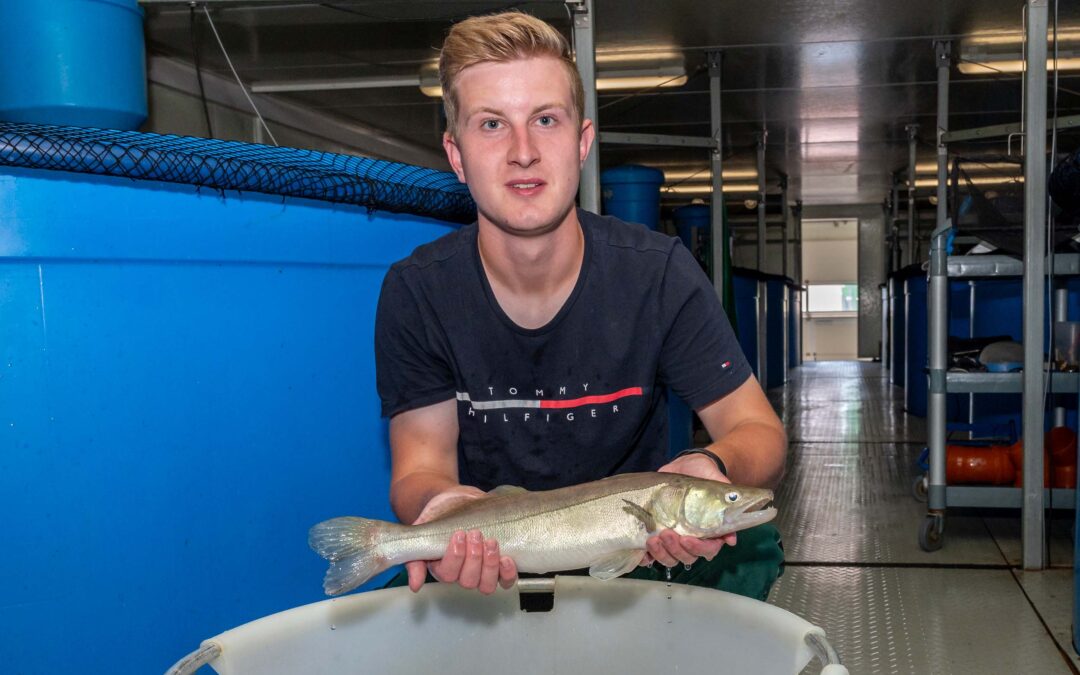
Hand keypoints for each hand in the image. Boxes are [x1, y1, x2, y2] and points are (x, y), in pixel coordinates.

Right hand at [405, 486, 517, 593]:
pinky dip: (508, 573)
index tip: (458, 535)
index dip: (455, 558)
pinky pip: (506, 581)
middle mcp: (462, 573)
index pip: (447, 574)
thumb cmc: (439, 514)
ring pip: (486, 584)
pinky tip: (507, 559)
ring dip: (490, 565)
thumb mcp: (423, 528)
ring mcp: (481, 571)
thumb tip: (415, 584)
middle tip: (475, 534)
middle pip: (468, 581)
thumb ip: (415, 553)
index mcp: (442, 567)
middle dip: (474, 558)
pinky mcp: (498, 565)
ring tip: (491, 542)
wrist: (456, 500)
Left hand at [641, 453, 735, 567]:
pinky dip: (647, 556)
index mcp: (710, 532)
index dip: (697, 549)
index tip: (686, 539)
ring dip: (661, 553)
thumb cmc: (706, 476)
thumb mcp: (718, 485)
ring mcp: (674, 537)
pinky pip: (652, 554)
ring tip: (652, 539)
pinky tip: (643, 550)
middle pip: (687, 557)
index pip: (708, 550)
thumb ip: (726, 506)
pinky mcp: (658, 533)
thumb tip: (730, 540)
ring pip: (670, 558)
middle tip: (666, 533)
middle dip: (675, 549)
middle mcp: (692, 538)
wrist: (687, 464)